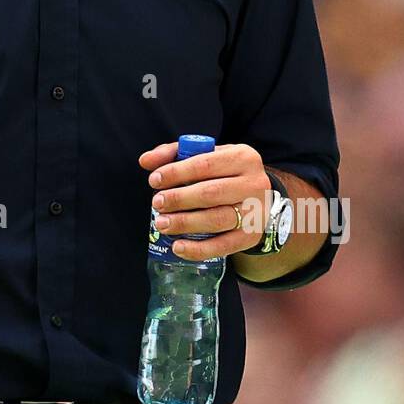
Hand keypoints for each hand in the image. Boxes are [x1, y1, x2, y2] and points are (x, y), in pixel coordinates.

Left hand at [138, 141, 272, 260]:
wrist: (258, 198)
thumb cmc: (224, 174)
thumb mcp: (207, 156)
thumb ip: (175, 154)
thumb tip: (145, 161)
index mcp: (243, 157)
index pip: (205, 163)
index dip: (176, 172)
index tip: (154, 180)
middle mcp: (254, 183)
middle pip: (211, 193)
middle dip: (179, 199)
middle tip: (157, 203)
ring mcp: (256, 212)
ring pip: (217, 219)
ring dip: (185, 223)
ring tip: (162, 223)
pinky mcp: (251, 236)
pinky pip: (223, 246)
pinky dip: (198, 249)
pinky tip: (178, 247)